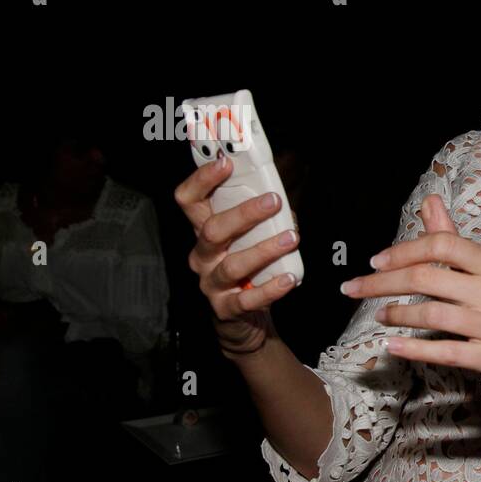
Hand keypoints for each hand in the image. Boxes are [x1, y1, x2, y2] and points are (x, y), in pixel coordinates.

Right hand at [174, 154, 300, 355]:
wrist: (244, 319)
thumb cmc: (249, 270)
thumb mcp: (249, 238)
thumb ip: (261, 216)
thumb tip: (281, 192)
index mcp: (204, 232)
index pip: (189, 201)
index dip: (202, 180)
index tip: (226, 163)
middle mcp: (203, 255)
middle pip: (212, 230)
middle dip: (244, 213)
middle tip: (273, 201)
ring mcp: (211, 283)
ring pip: (233, 264)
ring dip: (264, 249)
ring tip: (291, 238)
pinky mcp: (226, 308)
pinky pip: (248, 299)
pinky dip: (271, 288)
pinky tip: (289, 279)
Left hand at [339, 194, 480, 418]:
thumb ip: (454, 240)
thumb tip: (430, 202)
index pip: (444, 244)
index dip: (404, 251)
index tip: (375, 261)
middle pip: (429, 277)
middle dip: (382, 282)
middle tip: (354, 289)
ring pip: (433, 314)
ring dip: (396, 314)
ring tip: (378, 315)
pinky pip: (446, 351)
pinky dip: (414, 349)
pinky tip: (392, 346)